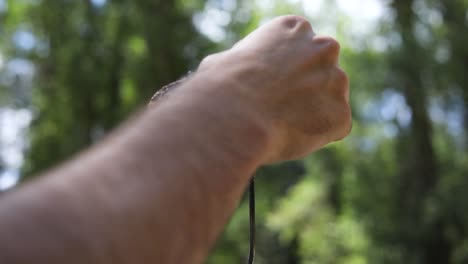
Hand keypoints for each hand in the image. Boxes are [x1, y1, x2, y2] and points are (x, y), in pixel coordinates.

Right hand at [197, 15, 350, 162]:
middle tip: (281, 107)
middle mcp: (323, 48)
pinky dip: (318, 135)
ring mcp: (337, 81)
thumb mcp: (229, 60)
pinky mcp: (341, 114)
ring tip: (280, 124)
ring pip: (331, 99)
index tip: (271, 86)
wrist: (234, 116)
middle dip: (307, 88)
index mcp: (295, 28)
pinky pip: (334, 127)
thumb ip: (250, 62)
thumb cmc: (222, 87)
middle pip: (322, 70)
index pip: (301, 48)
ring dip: (314, 111)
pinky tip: (291, 136)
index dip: (285, 71)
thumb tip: (243, 71)